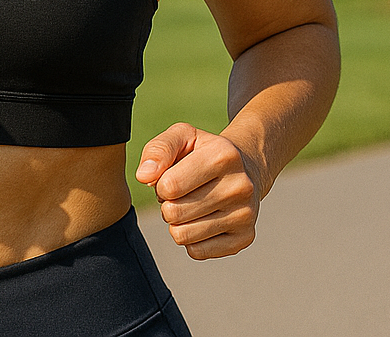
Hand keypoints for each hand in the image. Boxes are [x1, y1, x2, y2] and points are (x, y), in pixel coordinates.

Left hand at [135, 122, 259, 258]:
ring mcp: (245, 214)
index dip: (160, 184)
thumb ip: (158, 150)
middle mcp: (240, 185)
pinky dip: (190, 239)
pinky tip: (200, 220)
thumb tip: (144, 177)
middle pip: (174, 213)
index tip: (169, 177)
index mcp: (223, 155)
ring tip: (188, 205)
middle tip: (178, 194)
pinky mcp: (245, 238)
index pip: (169, 186)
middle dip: (166, 204)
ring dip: (176, 222)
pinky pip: (197, 252)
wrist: (243, 169)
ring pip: (183, 235)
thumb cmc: (202, 151)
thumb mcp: (181, 136)